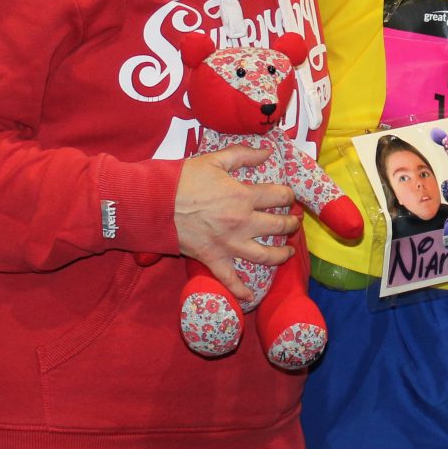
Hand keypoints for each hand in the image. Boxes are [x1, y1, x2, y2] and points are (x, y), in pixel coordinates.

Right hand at [174, 146, 300, 302]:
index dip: (288, 195)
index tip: (288, 196)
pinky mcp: (213, 259)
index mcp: (243, 196)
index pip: (279, 196)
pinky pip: (230, 279)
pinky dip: (241, 291)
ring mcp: (229, 244)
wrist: (154, 203)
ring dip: (281, 255)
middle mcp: (242, 222)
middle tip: (293, 222)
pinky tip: (250, 297)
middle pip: (278, 226)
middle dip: (291, 224)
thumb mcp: (214, 160)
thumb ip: (243, 154)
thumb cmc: (182, 180)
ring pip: (265, 256)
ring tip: (287, 252)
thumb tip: (268, 151)